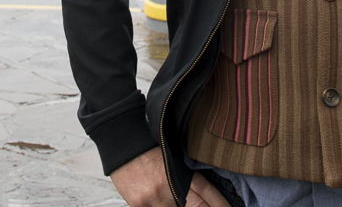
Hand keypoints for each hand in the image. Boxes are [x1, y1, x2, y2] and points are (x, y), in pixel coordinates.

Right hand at [111, 148, 231, 206]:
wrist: (121, 140)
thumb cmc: (146, 147)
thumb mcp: (172, 156)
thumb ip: (185, 175)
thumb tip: (200, 195)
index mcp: (182, 171)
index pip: (208, 193)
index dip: (220, 205)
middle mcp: (171, 186)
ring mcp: (155, 197)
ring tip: (174, 201)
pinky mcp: (139, 204)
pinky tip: (161, 203)